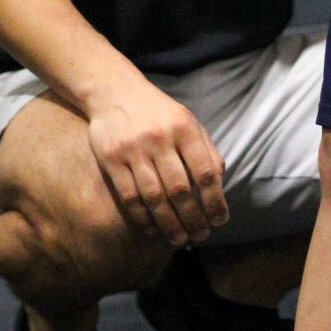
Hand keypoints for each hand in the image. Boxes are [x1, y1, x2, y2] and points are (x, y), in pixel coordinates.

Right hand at [87, 79, 228, 246]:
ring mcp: (134, 149)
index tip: (219, 220)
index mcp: (185, 128)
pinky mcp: (111, 159)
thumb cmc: (159, 113)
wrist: (115, 92)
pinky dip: (142, 217)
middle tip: (200, 235)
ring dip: (169, 224)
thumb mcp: (188, 121)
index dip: (215, 200)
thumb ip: (206, 150)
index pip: (205, 172)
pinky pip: (129, 196)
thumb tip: (219, 184)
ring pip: (154, 197)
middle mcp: (160, 138)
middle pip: (180, 189)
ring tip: (179, 238)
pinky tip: (152, 229)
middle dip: (193, 218)